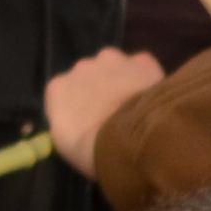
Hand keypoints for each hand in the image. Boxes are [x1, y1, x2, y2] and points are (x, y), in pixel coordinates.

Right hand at [41, 46, 162, 177]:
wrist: (129, 143)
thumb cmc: (90, 150)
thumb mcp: (64, 142)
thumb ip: (65, 120)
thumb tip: (74, 119)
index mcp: (58, 87)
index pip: (65, 91)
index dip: (79, 104)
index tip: (89, 119)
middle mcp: (81, 66)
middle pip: (89, 75)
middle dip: (99, 88)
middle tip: (113, 111)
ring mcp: (112, 60)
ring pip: (114, 65)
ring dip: (121, 78)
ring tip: (133, 102)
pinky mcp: (141, 60)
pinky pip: (141, 65)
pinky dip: (145, 75)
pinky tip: (151, 94)